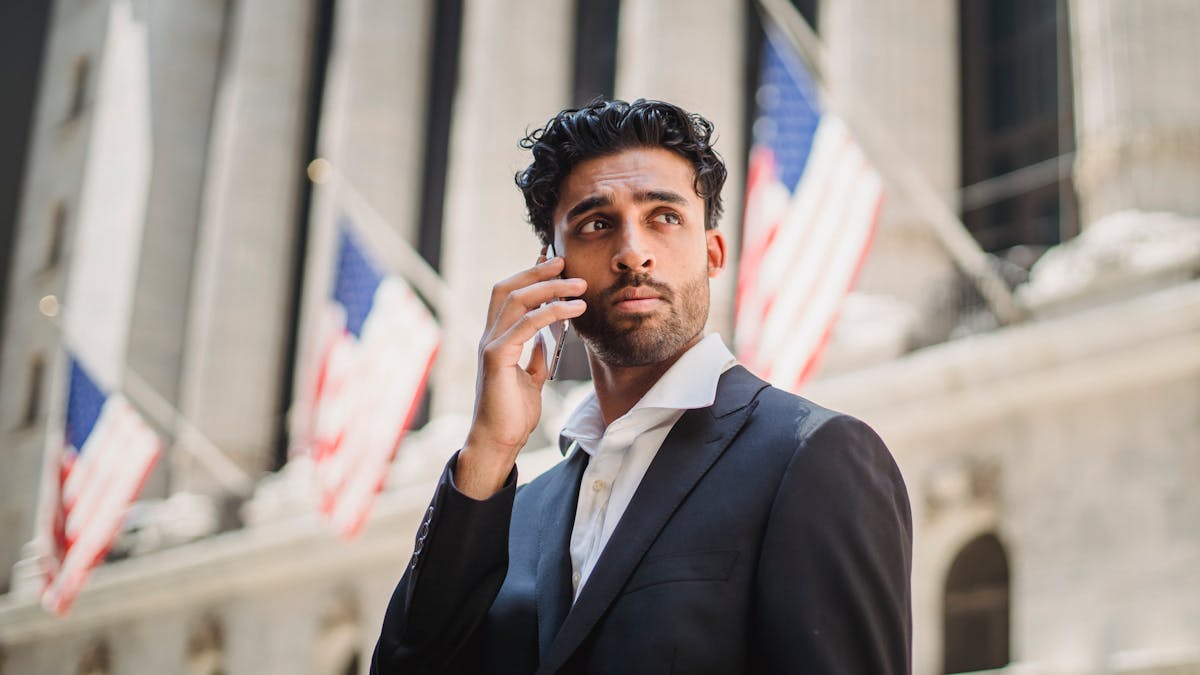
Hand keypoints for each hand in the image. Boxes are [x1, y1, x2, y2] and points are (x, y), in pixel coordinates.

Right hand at [456, 252, 586, 497]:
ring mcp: (490, 345)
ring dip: (551, 288)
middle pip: (508, 288)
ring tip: (579, 285)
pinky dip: (551, 312)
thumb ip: (535, 356)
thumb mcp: (530, 379)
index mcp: (497, 339)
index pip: (509, 296)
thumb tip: (546, 338)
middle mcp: (490, 337)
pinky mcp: (496, 358)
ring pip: (517, 301)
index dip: (530, 275)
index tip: (555, 263)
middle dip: (536, 271)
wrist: (498, 442)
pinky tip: (574, 309)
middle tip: (565, 261)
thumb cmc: (512, 414)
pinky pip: (525, 325)